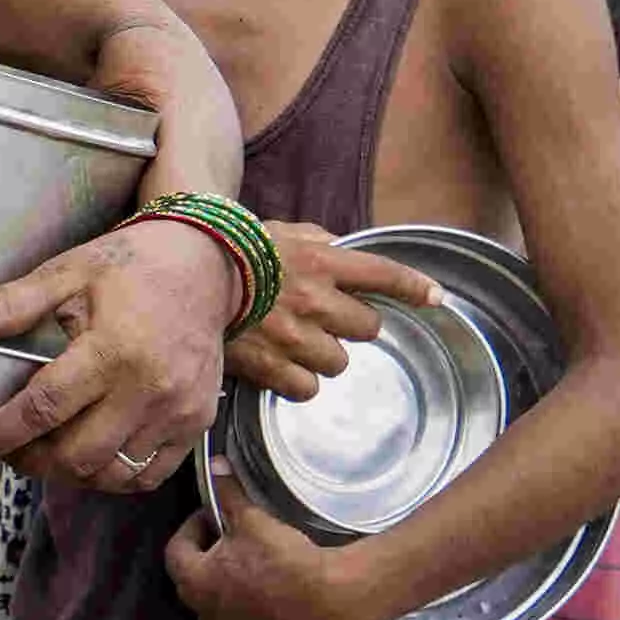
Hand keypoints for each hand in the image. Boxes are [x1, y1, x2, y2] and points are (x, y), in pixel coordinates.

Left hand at [0, 215, 233, 493]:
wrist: (206, 264)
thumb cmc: (129, 265)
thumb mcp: (62, 273)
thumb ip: (3, 307)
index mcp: (112, 349)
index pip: (43, 409)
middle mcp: (149, 388)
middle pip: (76, 455)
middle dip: (30, 460)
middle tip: (6, 446)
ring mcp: (177, 412)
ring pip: (110, 474)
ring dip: (69, 472)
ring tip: (44, 451)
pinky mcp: (195, 424)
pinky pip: (147, 476)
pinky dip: (111, 475)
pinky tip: (89, 453)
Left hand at [160, 483, 384, 619]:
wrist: (333, 602)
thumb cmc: (285, 558)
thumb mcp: (254, 520)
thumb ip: (229, 493)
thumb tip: (215, 464)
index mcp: (197, 585)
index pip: (176, 552)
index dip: (192, 529)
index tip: (211, 517)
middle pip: (198, 587)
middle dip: (210, 564)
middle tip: (233, 544)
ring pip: (225, 617)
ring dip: (233, 598)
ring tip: (257, 577)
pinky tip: (280, 608)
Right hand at [228, 232, 442, 399]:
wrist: (183, 276)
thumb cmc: (230, 248)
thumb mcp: (278, 232)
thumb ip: (316, 241)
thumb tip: (341, 247)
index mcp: (322, 262)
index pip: (384, 275)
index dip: (415, 287)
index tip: (435, 297)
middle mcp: (317, 301)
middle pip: (368, 328)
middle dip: (352, 325)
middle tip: (327, 319)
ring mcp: (295, 337)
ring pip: (338, 362)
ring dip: (324, 355)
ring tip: (296, 343)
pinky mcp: (271, 366)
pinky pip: (307, 388)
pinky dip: (298, 381)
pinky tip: (281, 366)